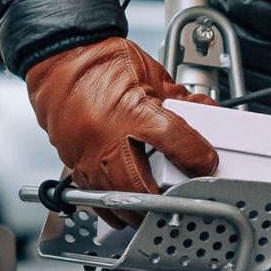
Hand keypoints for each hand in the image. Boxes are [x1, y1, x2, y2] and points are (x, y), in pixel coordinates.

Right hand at [25, 37, 218, 226]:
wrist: (62, 57)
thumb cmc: (102, 63)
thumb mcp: (152, 75)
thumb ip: (180, 99)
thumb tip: (206, 112)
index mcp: (132, 109)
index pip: (174, 140)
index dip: (198, 156)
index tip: (208, 163)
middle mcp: (107, 136)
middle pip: (141, 185)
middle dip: (165, 201)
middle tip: (184, 203)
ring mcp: (87, 153)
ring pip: (116, 199)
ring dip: (139, 211)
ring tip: (157, 213)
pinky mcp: (73, 161)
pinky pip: (92, 196)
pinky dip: (111, 208)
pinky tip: (124, 212)